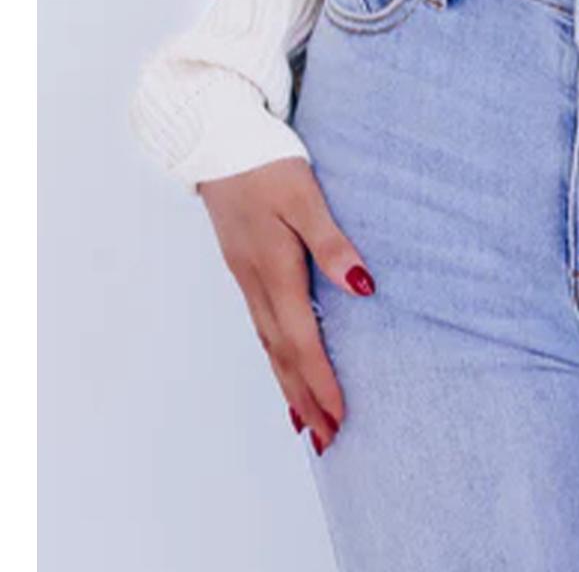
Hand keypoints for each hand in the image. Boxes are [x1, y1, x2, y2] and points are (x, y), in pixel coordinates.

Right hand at [196, 155, 373, 453]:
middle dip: (305, 399)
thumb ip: (332, 242)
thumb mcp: (304, 195)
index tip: (341, 417)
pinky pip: (260, 323)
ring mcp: (245, 275)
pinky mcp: (243, 264)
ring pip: (268, 343)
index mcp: (273, 267)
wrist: (215, 138)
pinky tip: (283, 363)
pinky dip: (274, 354)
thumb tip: (362, 287)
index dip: (321, 381)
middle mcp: (255, 280)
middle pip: (282, 353)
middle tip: (329, 441)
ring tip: (307, 423)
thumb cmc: (265, 161)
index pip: (301, 340)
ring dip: (289, 385)